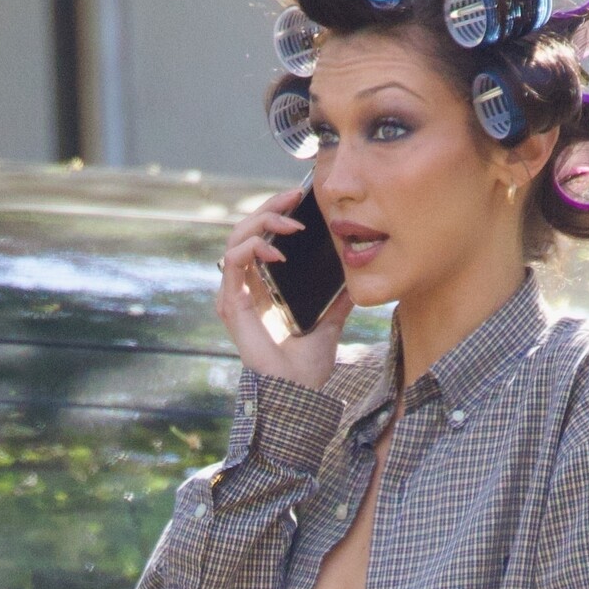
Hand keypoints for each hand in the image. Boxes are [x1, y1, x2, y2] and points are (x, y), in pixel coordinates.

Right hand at [215, 185, 353, 389]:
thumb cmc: (306, 367)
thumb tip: (357, 276)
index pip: (262, 236)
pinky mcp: (231, 304)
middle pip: (247, 230)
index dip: (276, 213)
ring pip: (236, 239)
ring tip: (290, 224)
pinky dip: (253, 248)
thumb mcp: (329, 322)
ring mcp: (235, 294)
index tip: (301, 198)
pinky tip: (276, 250)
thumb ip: (338, 300)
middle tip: (295, 196)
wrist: (296, 393)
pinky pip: (233, 262)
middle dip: (270, 207)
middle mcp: (245, 287)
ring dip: (262, 222)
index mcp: (263, 287)